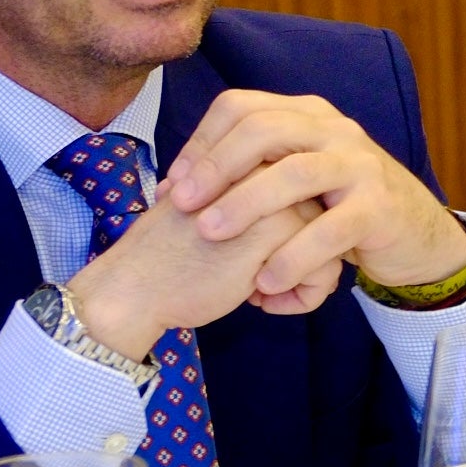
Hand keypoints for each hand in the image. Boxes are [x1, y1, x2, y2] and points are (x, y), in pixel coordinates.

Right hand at [67, 192, 322, 359]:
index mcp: (253, 163)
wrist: (134, 285)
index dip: (290, 239)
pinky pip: (324, 270)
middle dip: (301, 260)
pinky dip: (303, 296)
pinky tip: (261, 303)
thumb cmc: (171, 256)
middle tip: (257, 283)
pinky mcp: (276, 234)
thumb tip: (308, 218)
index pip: (307, 201)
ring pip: (330, 245)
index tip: (254, 258)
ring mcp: (275, 200)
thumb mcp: (217, 212)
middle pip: (325, 222)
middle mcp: (269, 172)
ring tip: (259, 293)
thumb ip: (255, 204)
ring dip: (303, 280)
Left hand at [160, 90, 465, 304]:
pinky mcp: (379, 208)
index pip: (241, 107)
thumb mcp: (293, 177)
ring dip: (245, 203)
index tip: (175, 185)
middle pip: (264, 129)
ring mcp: (360, 166)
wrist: (411, 232)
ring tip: (211, 233)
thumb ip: (246, 173)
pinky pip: (330, 229)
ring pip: (296, 173)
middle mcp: (334, 130)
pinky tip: (265, 282)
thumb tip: (173, 188)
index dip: (200, 142)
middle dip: (215, 166)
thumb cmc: (336, 206)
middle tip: (184, 205)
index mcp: (306, 115)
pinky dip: (292, 256)